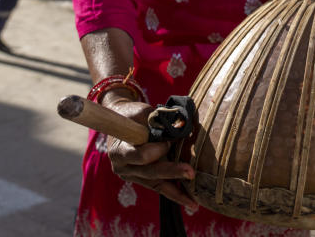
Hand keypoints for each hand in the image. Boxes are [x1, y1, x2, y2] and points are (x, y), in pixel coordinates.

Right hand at [102, 96, 198, 211]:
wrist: (121, 121)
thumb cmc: (133, 114)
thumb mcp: (142, 112)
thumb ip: (156, 121)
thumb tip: (181, 127)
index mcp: (120, 150)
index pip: (139, 156)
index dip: (156, 150)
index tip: (168, 142)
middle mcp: (123, 167)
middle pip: (150, 172)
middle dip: (172, 172)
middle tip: (191, 172)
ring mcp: (132, 175)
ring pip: (156, 185)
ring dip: (176, 191)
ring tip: (194, 201)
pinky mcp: (142, 178)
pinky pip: (159, 187)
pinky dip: (174, 193)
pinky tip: (190, 202)